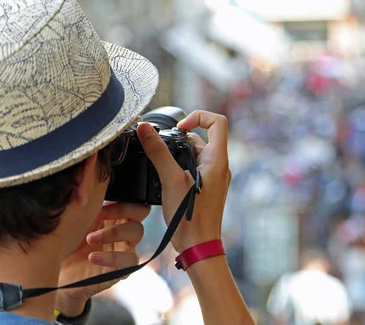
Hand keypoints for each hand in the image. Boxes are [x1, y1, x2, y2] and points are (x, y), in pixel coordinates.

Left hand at [55, 202, 150, 316]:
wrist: (54, 276)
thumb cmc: (63, 245)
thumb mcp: (73, 221)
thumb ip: (85, 205)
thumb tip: (87, 184)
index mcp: (113, 215)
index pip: (130, 198)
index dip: (117, 198)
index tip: (95, 205)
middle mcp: (122, 229)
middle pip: (141, 210)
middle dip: (122, 209)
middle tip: (97, 216)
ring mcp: (124, 249)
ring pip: (137, 231)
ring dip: (113, 232)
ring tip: (90, 239)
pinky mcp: (122, 269)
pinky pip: (130, 259)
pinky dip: (111, 257)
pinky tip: (92, 257)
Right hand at [137, 110, 230, 252]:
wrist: (199, 247)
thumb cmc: (190, 218)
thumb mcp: (170, 180)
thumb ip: (158, 152)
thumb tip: (144, 128)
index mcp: (218, 160)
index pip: (218, 122)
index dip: (198, 117)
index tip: (178, 129)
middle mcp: (220, 167)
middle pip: (202, 139)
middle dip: (180, 141)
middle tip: (161, 151)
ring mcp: (214, 178)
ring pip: (196, 155)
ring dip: (178, 156)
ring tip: (162, 169)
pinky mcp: (207, 189)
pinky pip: (195, 169)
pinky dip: (180, 168)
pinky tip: (165, 180)